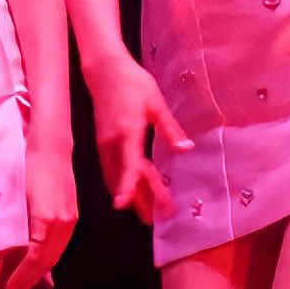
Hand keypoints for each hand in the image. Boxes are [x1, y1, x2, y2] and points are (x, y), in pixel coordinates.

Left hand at [0, 148, 82, 288]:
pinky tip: (39, 261)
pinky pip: (61, 244)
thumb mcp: (13, 197)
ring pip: (57, 254)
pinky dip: (50, 256)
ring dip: (42, 269)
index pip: (36, 259)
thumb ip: (8, 226)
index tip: (10, 288)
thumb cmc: (27, 167)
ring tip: (25, 280)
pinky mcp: (72, 214)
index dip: (23, 276)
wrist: (51, 146)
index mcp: (47, 221)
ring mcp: (71, 219)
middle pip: (48, 261)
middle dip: (32, 278)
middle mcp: (63, 223)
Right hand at [83, 54, 187, 226]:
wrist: (105, 70)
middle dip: (139, 199)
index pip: (127, 166)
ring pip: (116, 176)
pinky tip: (132, 188)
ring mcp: (105, 144)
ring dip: (132, 193)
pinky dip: (123, 181)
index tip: (125, 206)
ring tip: (146, 211)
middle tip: (155, 218)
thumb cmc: (132, 83)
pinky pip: (113, 169)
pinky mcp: (103, 142)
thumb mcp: (155, 104)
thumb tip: (186, 148)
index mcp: (127, 134)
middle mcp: (113, 144)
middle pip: (124, 178)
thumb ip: (170, 128)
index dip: (126, 186)